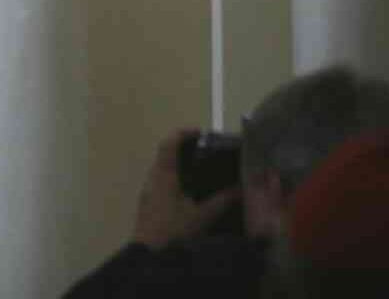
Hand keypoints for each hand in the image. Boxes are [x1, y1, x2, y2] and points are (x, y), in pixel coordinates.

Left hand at [131, 129, 240, 248]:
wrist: (148, 254)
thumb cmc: (173, 230)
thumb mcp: (202, 216)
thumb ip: (222, 201)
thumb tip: (241, 188)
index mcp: (163, 175)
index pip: (168, 144)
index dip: (182, 134)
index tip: (200, 133)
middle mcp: (152, 178)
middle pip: (165, 154)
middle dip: (184, 149)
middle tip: (206, 151)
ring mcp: (148, 191)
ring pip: (162, 169)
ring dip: (179, 165)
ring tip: (202, 169)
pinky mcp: (148, 203)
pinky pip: (161, 182)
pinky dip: (176, 178)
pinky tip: (190, 191)